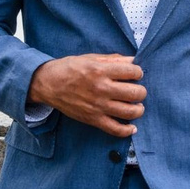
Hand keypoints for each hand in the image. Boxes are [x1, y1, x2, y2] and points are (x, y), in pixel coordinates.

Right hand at [28, 53, 145, 136]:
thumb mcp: (91, 58)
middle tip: (137, 90)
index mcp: (101, 70)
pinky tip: (132, 127)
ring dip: (139, 109)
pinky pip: (115, 129)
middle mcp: (101, 89)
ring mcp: (98, 106)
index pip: (133, 72)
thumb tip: (133, 60)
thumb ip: (113, 59)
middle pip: (135, 93)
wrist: (48, 84)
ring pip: (130, 112)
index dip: (138, 72)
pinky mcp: (93, 120)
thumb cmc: (69, 68)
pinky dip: (127, 130)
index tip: (136, 74)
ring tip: (137, 106)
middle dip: (141, 91)